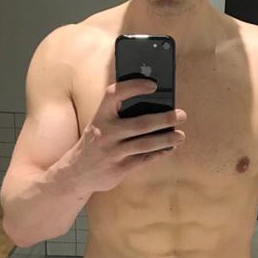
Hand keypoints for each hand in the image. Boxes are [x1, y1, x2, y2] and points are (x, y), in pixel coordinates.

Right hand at [68, 79, 186, 191]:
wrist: (76, 173)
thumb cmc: (95, 142)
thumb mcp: (100, 124)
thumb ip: (118, 114)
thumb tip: (152, 104)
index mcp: (100, 116)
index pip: (115, 94)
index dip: (134, 87)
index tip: (153, 85)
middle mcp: (105, 133)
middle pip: (140, 123)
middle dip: (164, 119)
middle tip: (181, 115)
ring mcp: (113, 152)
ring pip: (145, 144)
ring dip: (166, 139)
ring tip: (181, 136)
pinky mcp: (119, 168)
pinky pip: (144, 159)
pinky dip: (159, 153)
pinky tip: (170, 148)